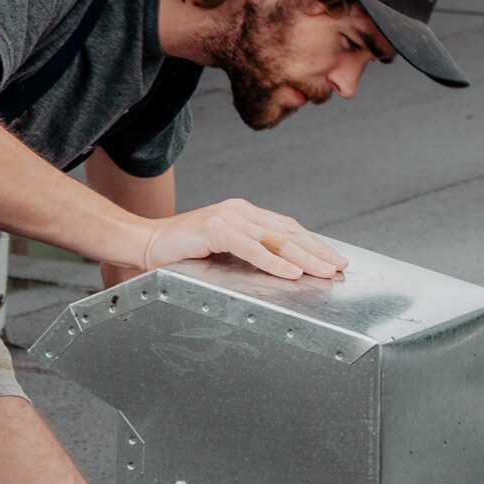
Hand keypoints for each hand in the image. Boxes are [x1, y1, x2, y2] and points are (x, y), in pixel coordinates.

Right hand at [139, 199, 347, 280]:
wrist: (144, 242)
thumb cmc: (180, 251)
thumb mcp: (221, 249)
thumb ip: (246, 251)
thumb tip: (279, 267)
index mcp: (243, 212)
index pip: (285, 227)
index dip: (312, 242)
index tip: (332, 257)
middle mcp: (239, 210)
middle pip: (287, 232)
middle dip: (317, 250)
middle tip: (339, 266)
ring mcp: (227, 217)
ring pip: (275, 240)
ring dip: (304, 258)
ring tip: (324, 271)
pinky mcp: (215, 229)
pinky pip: (252, 249)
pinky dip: (274, 263)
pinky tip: (292, 273)